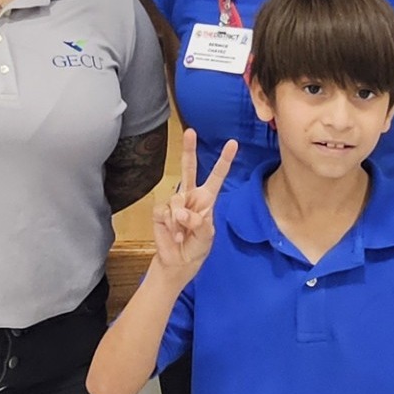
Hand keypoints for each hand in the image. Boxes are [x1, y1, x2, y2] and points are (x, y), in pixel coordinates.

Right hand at [152, 128, 238, 282]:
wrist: (178, 262)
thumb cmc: (197, 248)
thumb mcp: (207, 237)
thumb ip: (198, 222)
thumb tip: (181, 211)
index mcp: (207, 199)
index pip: (216, 176)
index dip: (224, 160)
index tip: (233, 143)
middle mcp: (190, 196)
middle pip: (189, 168)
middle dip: (189, 150)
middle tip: (190, 132)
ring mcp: (174, 203)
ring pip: (176, 198)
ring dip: (180, 220)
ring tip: (182, 234)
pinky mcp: (161, 211)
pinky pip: (165, 211)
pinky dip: (170, 224)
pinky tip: (174, 234)